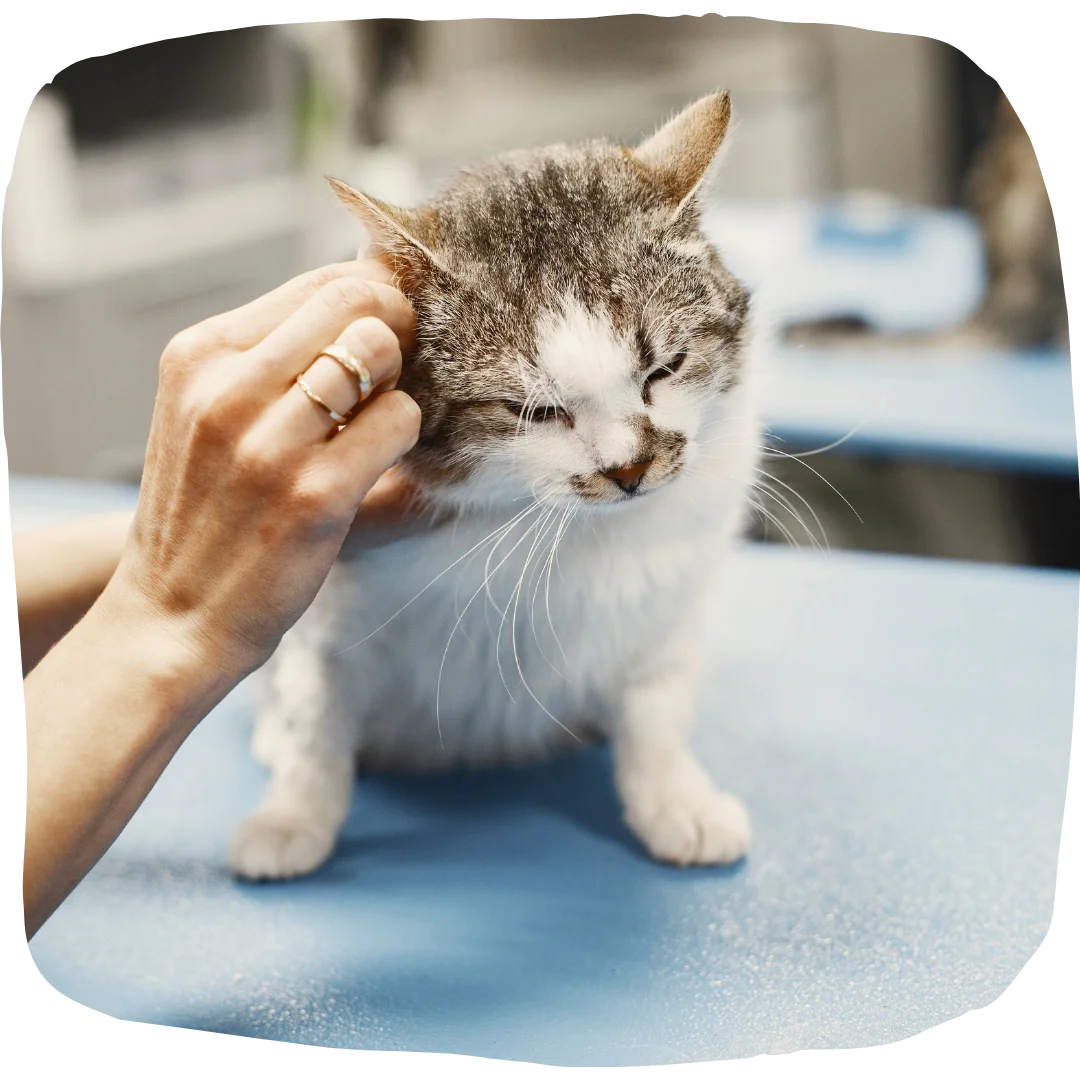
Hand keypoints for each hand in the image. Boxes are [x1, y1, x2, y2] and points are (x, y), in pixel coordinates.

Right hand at [100, 259, 422, 679]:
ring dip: (397, 385)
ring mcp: (269, 442)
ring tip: (375, 424)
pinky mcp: (314, 494)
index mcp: (199, 356)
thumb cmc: (206, 510)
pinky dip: (406, 435)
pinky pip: (399, 419)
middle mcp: (226, 388)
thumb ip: (268, 357)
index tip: (386, 332)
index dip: (372, 300)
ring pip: (380, 352)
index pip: (319, 284)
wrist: (174, 615)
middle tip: (395, 374)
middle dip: (396, 329)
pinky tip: (381, 462)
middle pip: (356, 304)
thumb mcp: (205, 413)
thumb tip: (367, 297)